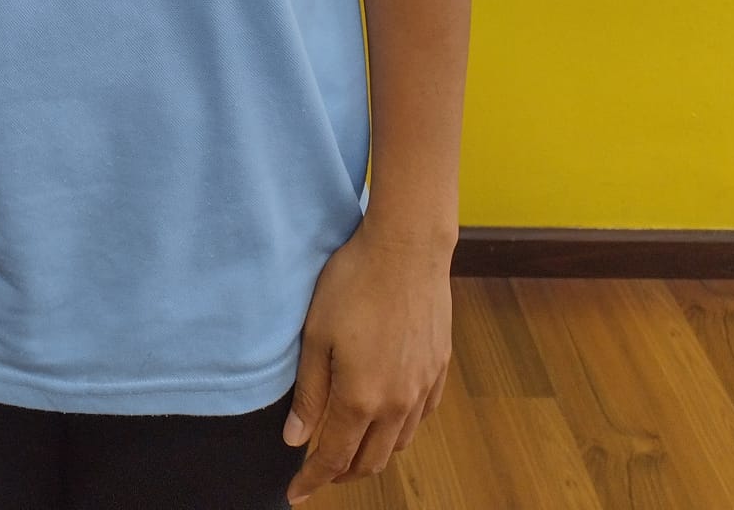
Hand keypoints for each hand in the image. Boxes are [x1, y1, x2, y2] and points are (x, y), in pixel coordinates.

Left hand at [281, 219, 452, 498]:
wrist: (407, 247)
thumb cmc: (353, 283)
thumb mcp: (316, 335)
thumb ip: (309, 393)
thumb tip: (295, 440)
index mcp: (361, 399)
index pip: (334, 458)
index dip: (313, 480)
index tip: (295, 493)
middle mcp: (397, 403)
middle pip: (370, 461)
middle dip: (342, 473)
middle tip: (320, 469)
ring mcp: (422, 387)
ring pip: (398, 443)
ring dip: (373, 454)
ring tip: (351, 445)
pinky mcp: (439, 368)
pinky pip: (421, 416)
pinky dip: (401, 429)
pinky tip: (388, 415)